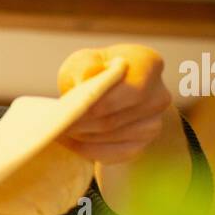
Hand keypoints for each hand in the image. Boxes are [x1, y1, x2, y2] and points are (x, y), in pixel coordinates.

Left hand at [56, 44, 171, 163]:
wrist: (106, 90)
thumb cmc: (93, 71)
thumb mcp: (83, 60)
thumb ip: (85, 67)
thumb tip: (87, 80)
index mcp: (149, 65)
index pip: (130, 90)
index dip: (98, 103)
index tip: (69, 110)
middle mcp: (158, 96)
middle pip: (114, 118)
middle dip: (81, 123)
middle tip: (56, 124)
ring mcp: (153, 123)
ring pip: (110, 137)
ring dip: (81, 136)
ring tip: (60, 129)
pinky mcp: (142, 145)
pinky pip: (112, 154)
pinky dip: (87, 149)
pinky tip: (70, 141)